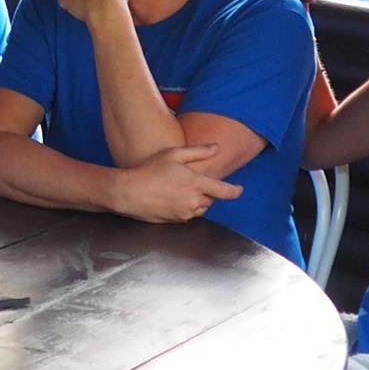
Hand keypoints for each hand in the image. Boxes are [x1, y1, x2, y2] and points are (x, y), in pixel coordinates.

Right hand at [110, 144, 240, 222]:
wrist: (129, 192)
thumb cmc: (149, 170)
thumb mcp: (174, 154)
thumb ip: (198, 152)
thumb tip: (216, 148)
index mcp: (197, 184)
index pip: (225, 191)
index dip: (235, 191)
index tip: (239, 189)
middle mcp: (194, 201)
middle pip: (212, 200)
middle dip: (208, 192)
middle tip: (194, 182)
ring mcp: (185, 213)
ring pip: (201, 209)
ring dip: (198, 201)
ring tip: (181, 190)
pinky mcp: (176, 221)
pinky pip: (188, 215)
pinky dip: (186, 208)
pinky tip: (173, 199)